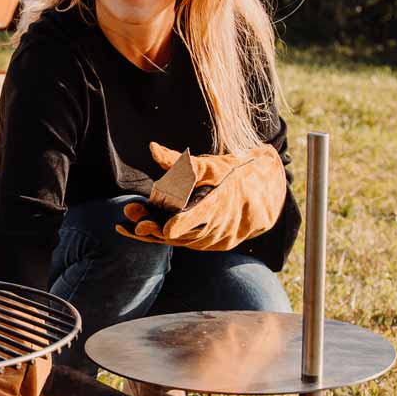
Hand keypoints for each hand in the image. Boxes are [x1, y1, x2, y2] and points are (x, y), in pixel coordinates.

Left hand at [116, 142, 286, 250]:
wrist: (267, 194)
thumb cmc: (235, 173)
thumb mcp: (211, 165)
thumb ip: (180, 162)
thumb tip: (152, 149)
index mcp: (221, 203)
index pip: (198, 216)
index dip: (180, 223)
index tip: (160, 228)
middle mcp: (222, 225)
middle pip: (182, 231)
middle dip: (154, 226)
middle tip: (130, 214)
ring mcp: (221, 239)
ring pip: (184, 241)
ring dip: (159, 234)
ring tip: (135, 224)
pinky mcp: (219, 246)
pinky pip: (192, 245)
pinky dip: (173, 238)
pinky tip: (151, 231)